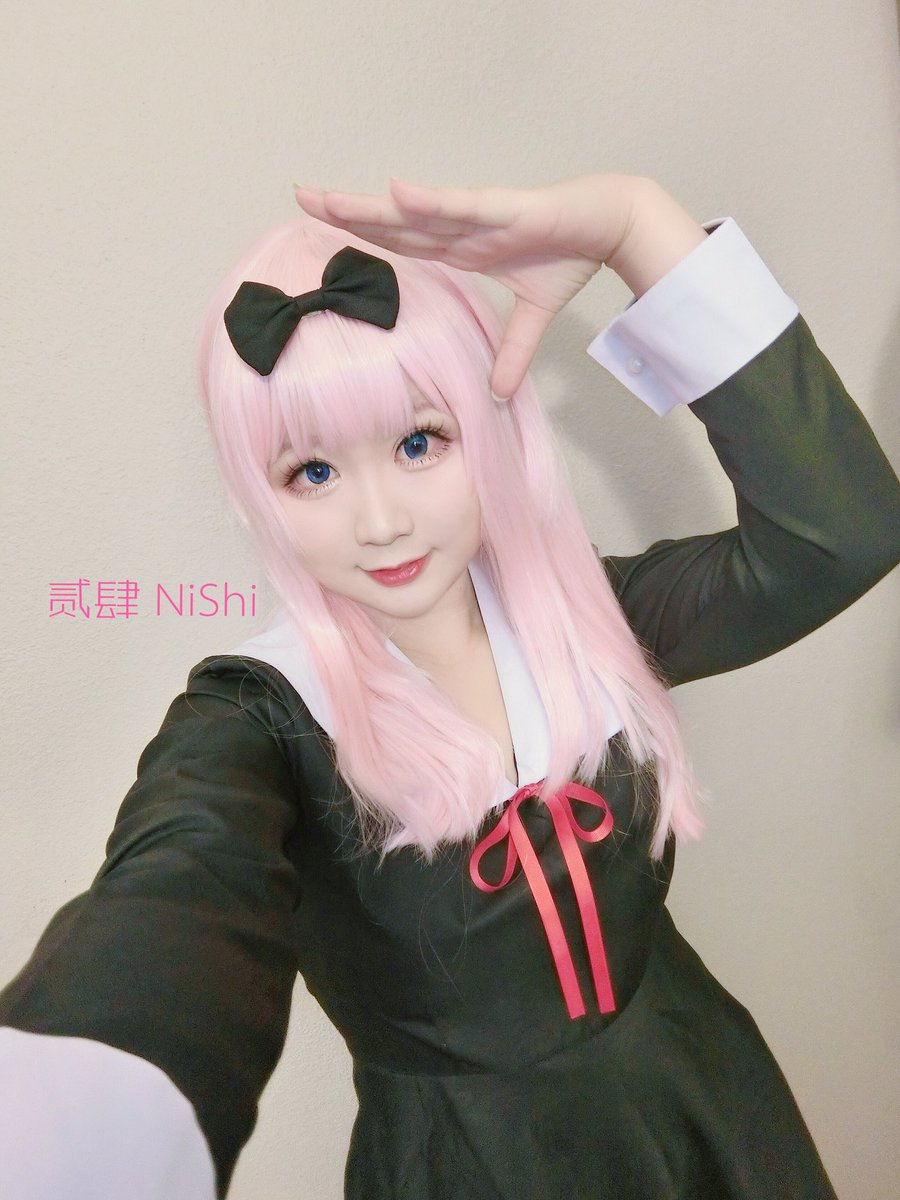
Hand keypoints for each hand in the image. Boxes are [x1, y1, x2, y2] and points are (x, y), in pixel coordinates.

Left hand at [295, 173, 704, 397]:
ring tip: (328, 199)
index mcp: (463, 247)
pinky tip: (395, 194)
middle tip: (301, 196)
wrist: (612, 224)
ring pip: (417, 212)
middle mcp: (462, 228)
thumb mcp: (535, 316)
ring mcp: (481, 216)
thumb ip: (513, 350)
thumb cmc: (571, 253)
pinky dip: (430, 201)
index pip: (403, 242)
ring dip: (373, 206)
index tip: (323, 228)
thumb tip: (499, 393)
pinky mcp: (507, 210)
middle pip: (395, 223)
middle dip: (349, 211)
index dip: (364, 235)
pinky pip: (463, 207)